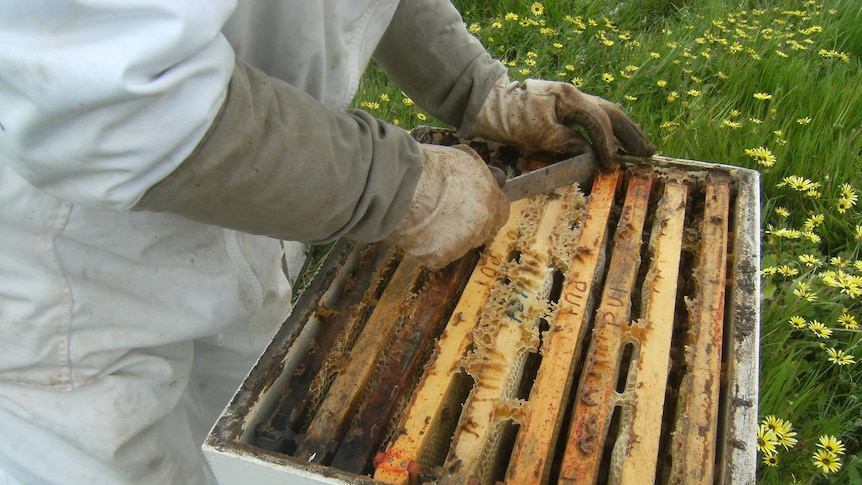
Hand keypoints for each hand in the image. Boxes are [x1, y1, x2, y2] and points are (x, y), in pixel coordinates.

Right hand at [388, 144, 508, 269]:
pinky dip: (429, 249)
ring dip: (448, 236)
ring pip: (460, 245)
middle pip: (482, 231)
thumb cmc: (431, 166)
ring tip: (426, 218)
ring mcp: (463, 243)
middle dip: (468, 223)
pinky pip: (438, 257)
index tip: (473, 205)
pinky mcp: (442, 257)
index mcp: (491, 199)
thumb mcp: (466, 158)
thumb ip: (485, 173)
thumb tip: (498, 178)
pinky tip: (418, 231)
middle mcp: (482, 224)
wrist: (404, 184)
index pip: (501, 212)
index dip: (487, 208)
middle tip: (446, 212)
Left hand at [468, 74, 654, 168]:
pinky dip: (607, 131)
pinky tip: (616, 142)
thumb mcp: (537, 133)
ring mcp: (570, 99)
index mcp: (569, 97)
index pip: (598, 121)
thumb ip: (566, 142)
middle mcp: (574, 95)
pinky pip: (593, 118)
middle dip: (630, 134)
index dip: (608, 145)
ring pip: (605, 114)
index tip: (613, 164)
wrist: (488, 103)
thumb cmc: (510, 117)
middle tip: (649, 152)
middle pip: (611, 113)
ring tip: (642, 147)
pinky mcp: (565, 108)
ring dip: (624, 132)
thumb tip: (589, 155)